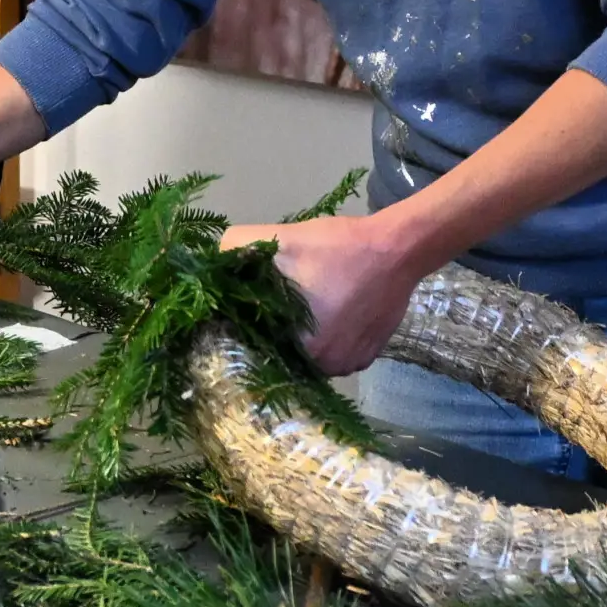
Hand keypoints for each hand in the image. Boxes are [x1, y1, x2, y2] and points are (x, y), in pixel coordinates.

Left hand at [217, 213, 426, 375]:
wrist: (396, 249)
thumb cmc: (335, 247)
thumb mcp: (278, 238)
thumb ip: (234, 248)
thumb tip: (210, 264)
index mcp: (300, 347)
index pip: (256, 349)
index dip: (244, 329)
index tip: (240, 309)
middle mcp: (324, 367)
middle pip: (283, 356)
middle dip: (272, 335)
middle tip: (270, 306)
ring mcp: (348, 365)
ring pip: (308, 358)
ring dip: (300, 340)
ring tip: (301, 310)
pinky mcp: (366, 358)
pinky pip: (334, 356)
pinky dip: (326, 340)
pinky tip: (326, 315)